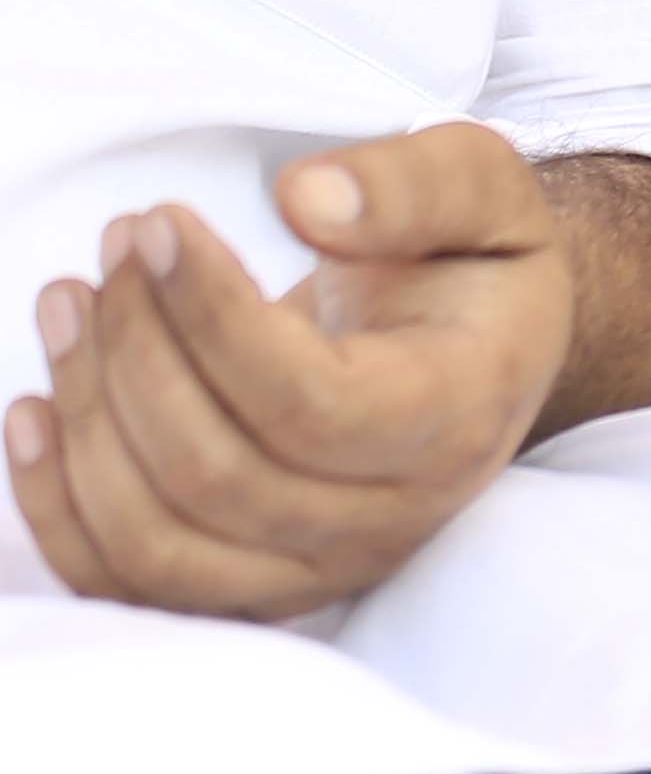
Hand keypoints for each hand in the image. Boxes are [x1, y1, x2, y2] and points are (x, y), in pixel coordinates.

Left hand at [5, 128, 575, 620]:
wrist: (479, 350)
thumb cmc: (471, 263)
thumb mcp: (482, 190)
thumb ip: (414, 183)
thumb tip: (304, 200)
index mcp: (459, 418)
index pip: (311, 405)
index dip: (211, 316)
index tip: (158, 220)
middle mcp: (394, 518)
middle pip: (216, 474)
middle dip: (135, 348)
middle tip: (117, 241)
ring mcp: (318, 570)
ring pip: (154, 538)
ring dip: (84, 416)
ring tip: (67, 299)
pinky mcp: (250, 589)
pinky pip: (125, 585)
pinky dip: (55, 506)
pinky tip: (31, 410)